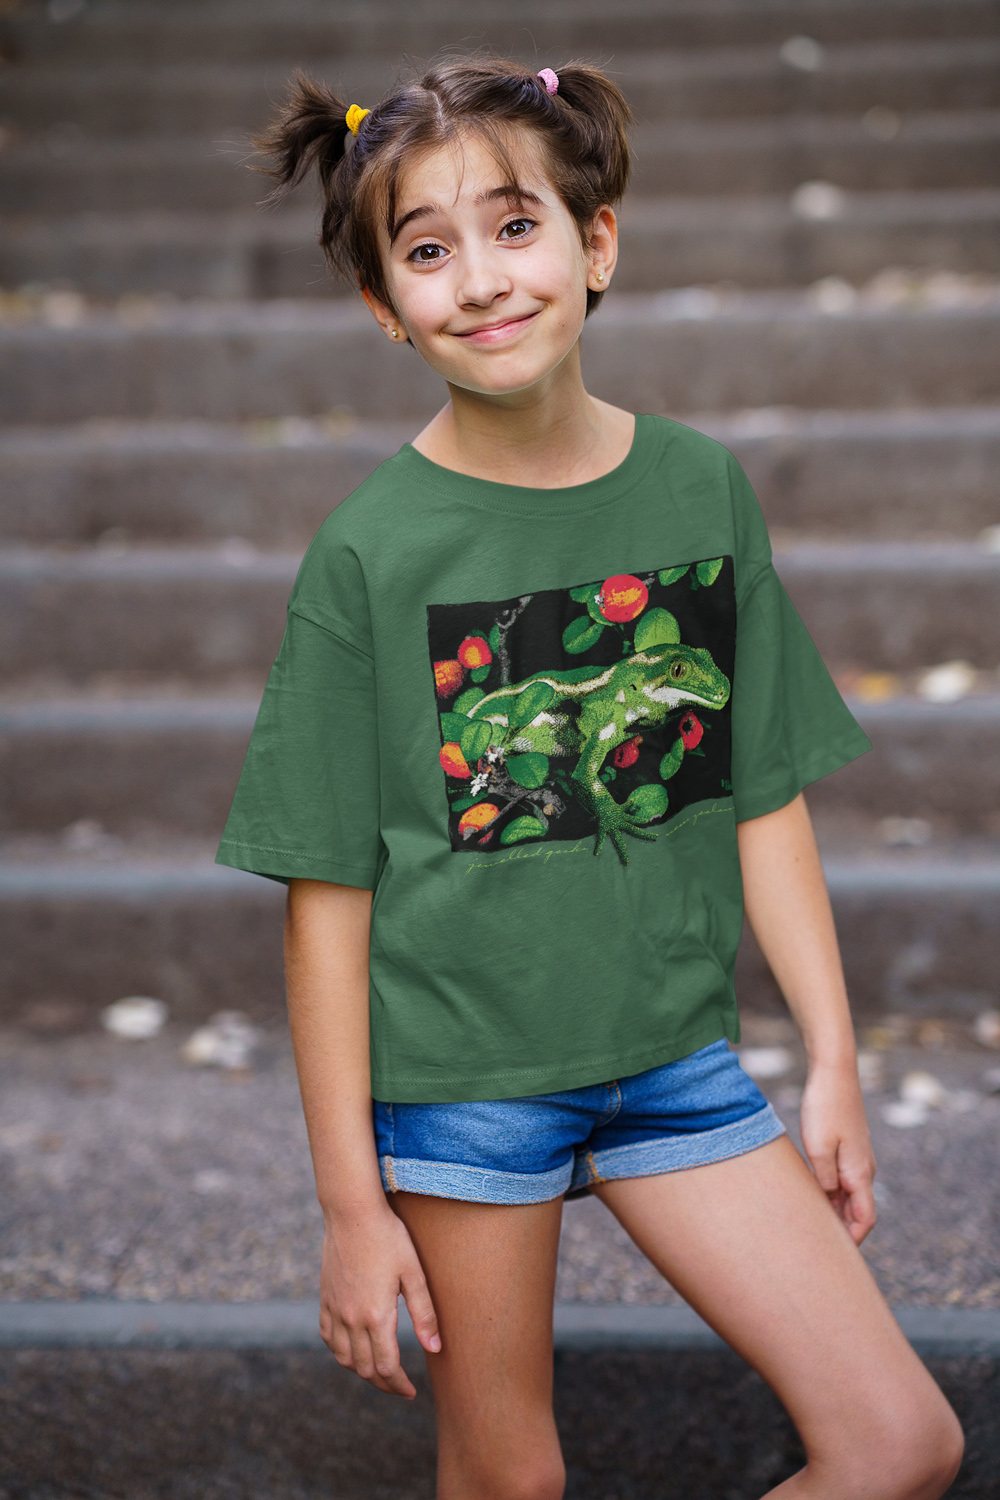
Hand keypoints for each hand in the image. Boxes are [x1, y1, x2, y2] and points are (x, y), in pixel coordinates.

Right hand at [318, 1201, 440, 1397]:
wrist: (352, 1212)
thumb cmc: (389, 1238)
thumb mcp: (414, 1273)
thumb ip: (424, 1314)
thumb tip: (435, 1349)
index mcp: (376, 1315)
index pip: (387, 1367)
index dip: (399, 1385)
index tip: (411, 1392)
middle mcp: (351, 1318)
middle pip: (365, 1368)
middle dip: (383, 1384)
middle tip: (399, 1387)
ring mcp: (335, 1309)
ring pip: (343, 1358)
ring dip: (361, 1371)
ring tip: (379, 1371)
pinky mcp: (325, 1298)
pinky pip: (328, 1337)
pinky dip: (339, 1351)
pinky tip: (351, 1349)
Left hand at [799, 1061, 877, 1245]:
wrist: (834, 1070)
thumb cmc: (824, 1106)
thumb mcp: (818, 1147)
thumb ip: (824, 1180)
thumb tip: (828, 1202)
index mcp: (860, 1173)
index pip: (864, 1220)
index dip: (852, 1241)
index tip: (834, 1258)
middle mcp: (864, 1169)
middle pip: (857, 1211)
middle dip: (841, 1231)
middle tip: (816, 1248)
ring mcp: (857, 1157)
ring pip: (848, 1196)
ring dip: (833, 1211)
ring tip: (809, 1227)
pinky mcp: (847, 1147)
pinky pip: (842, 1179)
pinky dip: (829, 1193)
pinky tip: (810, 1195)